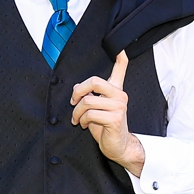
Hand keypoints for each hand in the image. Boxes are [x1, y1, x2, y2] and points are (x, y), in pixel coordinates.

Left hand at [70, 51, 145, 176]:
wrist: (118, 146)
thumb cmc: (106, 127)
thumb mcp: (96, 108)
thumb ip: (90, 96)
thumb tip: (78, 87)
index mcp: (115, 90)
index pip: (120, 69)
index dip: (120, 57)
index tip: (120, 48)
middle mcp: (120, 95)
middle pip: (94, 81)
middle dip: (78, 91)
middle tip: (73, 102)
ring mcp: (119, 106)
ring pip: (87, 101)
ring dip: (76, 112)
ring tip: (77, 119)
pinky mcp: (115, 118)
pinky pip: (90, 114)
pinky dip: (82, 120)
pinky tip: (84, 124)